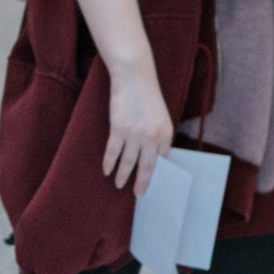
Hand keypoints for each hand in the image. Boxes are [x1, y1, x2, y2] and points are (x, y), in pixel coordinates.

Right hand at [104, 64, 172, 195]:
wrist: (135, 78)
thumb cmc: (148, 96)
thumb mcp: (161, 116)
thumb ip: (158, 135)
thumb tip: (154, 154)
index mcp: (166, 133)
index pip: (162, 159)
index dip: (157, 172)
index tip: (153, 184)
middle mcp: (153, 137)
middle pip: (147, 166)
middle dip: (141, 182)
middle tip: (138, 195)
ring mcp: (135, 134)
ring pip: (128, 162)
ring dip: (122, 175)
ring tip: (118, 185)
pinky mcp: (119, 129)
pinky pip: (113, 152)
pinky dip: (109, 163)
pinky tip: (106, 170)